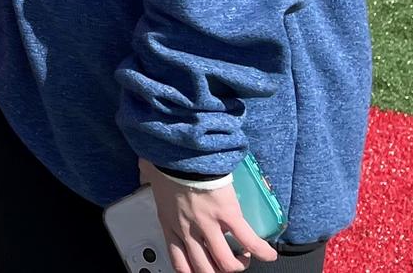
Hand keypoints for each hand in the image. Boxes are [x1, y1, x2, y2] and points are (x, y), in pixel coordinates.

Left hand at [139, 160, 278, 272]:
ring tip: (244, 258)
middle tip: (226, 263)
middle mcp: (188, 230)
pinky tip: (268, 254)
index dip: (192, 271)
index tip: (202, 269)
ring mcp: (209, 225)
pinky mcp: (228, 215)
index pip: (179, 261)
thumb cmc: (164, 161)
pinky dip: (261, 251)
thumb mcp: (149, 175)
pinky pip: (248, 241)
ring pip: (225, 262)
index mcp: (169, 223)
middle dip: (217, 271)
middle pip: (204, 268)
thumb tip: (144, 169)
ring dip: (238, 264)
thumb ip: (147, 178)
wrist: (180, 152)